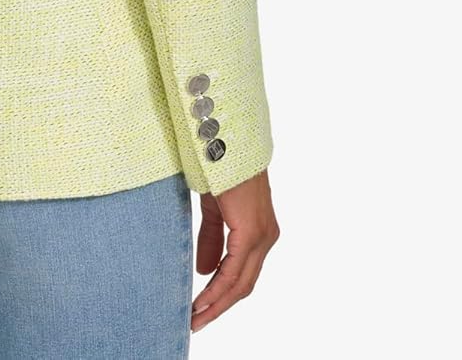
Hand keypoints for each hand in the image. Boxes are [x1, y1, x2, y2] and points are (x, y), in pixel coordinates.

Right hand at [191, 168, 279, 332]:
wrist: (224, 140)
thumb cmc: (219, 167)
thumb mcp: (213, 209)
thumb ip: (212, 239)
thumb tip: (206, 271)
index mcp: (258, 231)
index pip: (241, 274)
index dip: (222, 295)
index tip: (200, 309)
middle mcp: (266, 237)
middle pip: (243, 285)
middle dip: (219, 306)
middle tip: (196, 322)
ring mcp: (262, 235)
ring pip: (241, 283)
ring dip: (217, 303)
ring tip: (196, 317)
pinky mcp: (252, 231)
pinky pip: (235, 270)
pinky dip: (218, 288)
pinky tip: (202, 300)